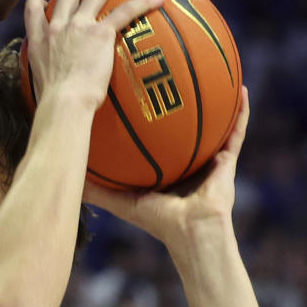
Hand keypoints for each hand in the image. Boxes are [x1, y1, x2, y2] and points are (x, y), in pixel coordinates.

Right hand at [24, 0, 164, 113]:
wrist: (62, 103)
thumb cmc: (53, 106)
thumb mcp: (41, 89)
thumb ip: (49, 82)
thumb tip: (58, 102)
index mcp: (39, 41)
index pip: (33, 12)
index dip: (38, 3)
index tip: (42, 0)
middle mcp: (57, 27)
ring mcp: (78, 26)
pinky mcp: (99, 33)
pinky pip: (125, 11)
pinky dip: (143, 2)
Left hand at [84, 86, 248, 244]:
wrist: (192, 235)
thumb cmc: (157, 222)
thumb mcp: (121, 201)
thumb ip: (95, 189)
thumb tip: (64, 174)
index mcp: (163, 170)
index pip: (152, 140)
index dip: (144, 118)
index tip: (133, 92)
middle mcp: (186, 163)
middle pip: (180, 126)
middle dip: (177, 101)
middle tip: (169, 71)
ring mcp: (209, 161)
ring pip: (211, 124)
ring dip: (212, 100)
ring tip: (211, 71)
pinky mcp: (228, 162)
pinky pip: (236, 131)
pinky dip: (241, 112)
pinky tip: (241, 89)